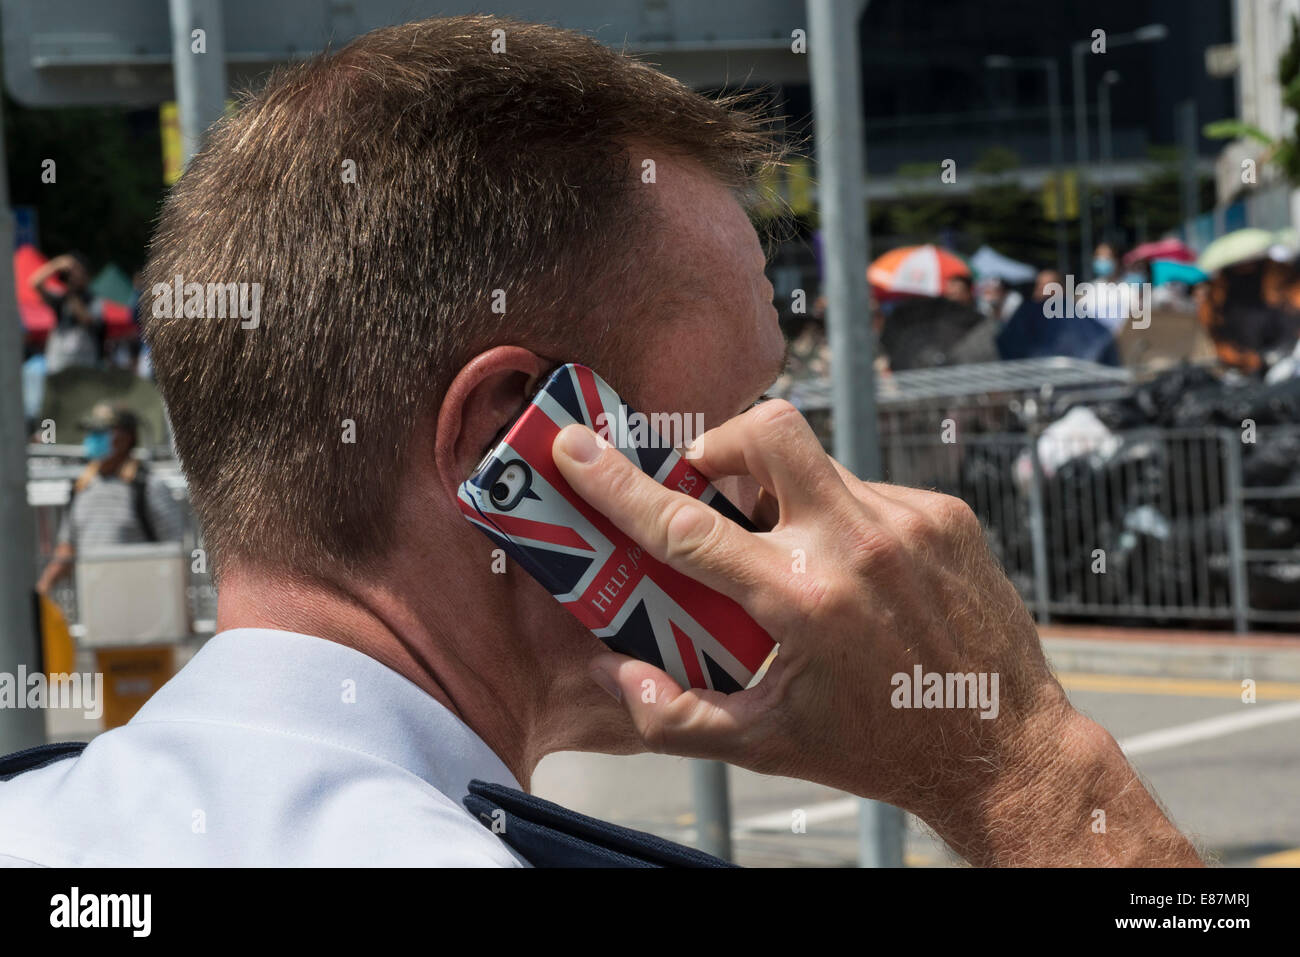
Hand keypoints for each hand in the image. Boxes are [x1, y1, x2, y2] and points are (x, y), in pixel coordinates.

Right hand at [552, 401, 1200, 865]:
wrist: (1003, 748)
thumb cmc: (880, 747)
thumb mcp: (767, 744)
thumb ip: (676, 717)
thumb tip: (615, 674)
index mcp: (801, 601)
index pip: (686, 526)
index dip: (618, 484)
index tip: (577, 447)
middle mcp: (856, 546)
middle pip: (768, 431)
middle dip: (722, 443)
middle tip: (712, 486)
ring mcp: (908, 521)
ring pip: (817, 462)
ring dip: (785, 494)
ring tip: (793, 552)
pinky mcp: (945, 515)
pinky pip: (866, 490)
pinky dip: (841, 518)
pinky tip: (857, 574)